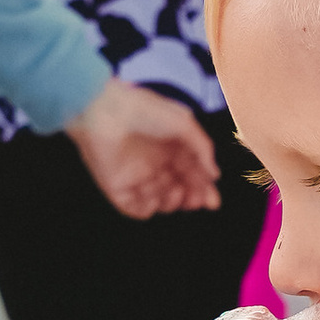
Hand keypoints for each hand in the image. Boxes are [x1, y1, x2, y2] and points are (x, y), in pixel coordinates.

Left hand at [67, 78, 220, 217]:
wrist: (105, 111)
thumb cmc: (145, 111)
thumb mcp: (184, 123)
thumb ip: (203, 149)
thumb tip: (214, 174)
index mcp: (170, 147)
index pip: (192, 173)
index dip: (204, 189)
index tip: (213, 201)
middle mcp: (155, 163)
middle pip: (179, 189)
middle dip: (191, 198)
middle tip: (197, 201)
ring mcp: (136, 176)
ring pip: (160, 201)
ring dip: (172, 203)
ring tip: (176, 192)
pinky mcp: (118, 187)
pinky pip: (136, 208)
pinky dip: (148, 208)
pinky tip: (155, 197)